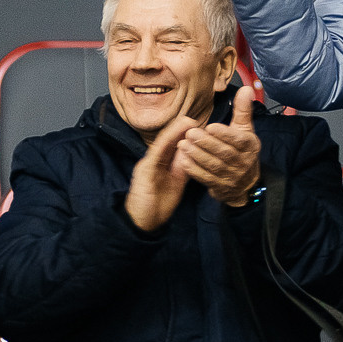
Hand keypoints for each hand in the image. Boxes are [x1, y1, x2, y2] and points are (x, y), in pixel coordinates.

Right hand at [126, 114, 199, 231]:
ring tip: (186, 121)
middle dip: (181, 129)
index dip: (185, 135)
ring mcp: (146, 164)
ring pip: (161, 144)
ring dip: (174, 132)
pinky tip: (173, 137)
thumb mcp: (176, 183)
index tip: (200, 126)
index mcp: (161, 164)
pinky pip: (155, 155)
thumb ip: (183, 168)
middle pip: (168, 141)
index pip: (174, 145)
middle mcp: (153, 160)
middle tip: (195, 118)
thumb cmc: (158, 205)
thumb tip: (194, 153)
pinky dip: (165, 145)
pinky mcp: (143, 171)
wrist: (142, 223)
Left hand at [177, 87, 262, 206]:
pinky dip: (194, 170)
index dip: (224, 134)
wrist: (245, 184)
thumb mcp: (245, 130)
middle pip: (224, 153)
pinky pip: (206, 179)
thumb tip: (247, 89)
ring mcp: (232, 177)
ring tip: (183, 144)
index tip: (210, 126)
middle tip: (190, 133)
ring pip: (213, 166)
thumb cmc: (242, 150)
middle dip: (206, 143)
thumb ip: (243, 110)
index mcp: (250, 146)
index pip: (238, 140)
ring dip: (197, 155)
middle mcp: (243, 163)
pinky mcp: (220, 187)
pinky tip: (183, 160)